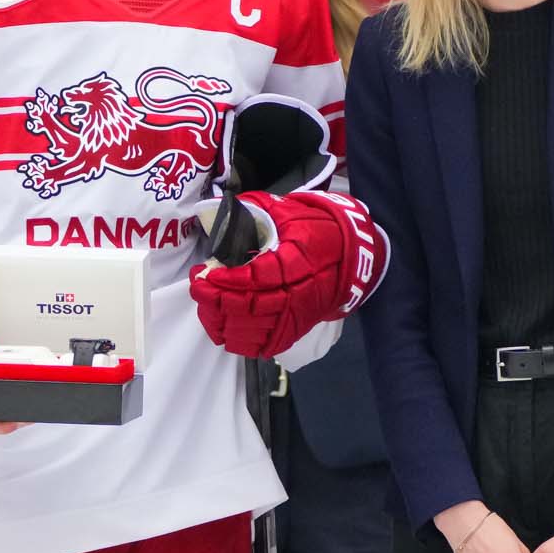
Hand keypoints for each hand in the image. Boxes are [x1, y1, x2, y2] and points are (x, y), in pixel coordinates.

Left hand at [190, 190, 385, 357]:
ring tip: (207, 304)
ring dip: (222, 321)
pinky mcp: (296, 329)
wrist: (354, 256)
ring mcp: (297, 316)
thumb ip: (255, 209)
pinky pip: (264, 345)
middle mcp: (298, 294)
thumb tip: (219, 207)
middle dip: (216, 300)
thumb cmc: (318, 230)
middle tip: (199, 286)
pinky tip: (223, 326)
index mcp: (298, 262)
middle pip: (250, 307)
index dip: (228, 280)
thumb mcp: (290, 211)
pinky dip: (240, 341)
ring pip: (252, 331)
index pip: (258, 278)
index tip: (206, 273)